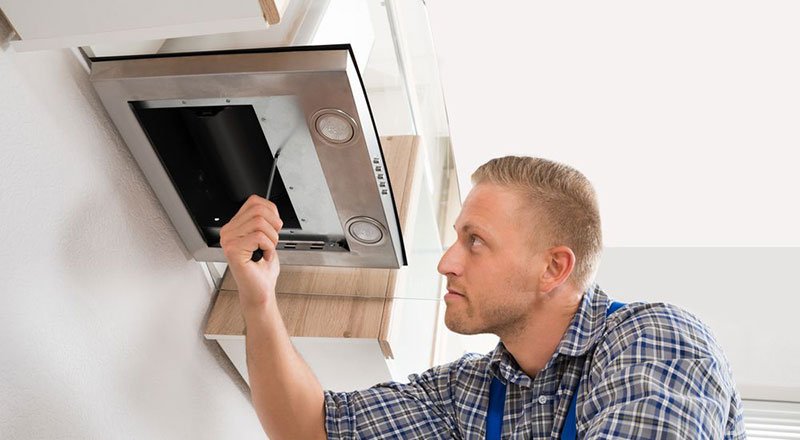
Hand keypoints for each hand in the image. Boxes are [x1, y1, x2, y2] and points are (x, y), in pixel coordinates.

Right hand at [220, 194, 282, 309]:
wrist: (260, 290)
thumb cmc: (262, 268)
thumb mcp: (266, 238)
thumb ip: (264, 220)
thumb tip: (269, 208)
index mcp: (234, 226)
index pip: (254, 201)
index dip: (271, 211)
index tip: (274, 226)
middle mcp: (228, 232)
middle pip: (258, 210)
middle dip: (274, 225)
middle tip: (271, 241)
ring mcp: (229, 241)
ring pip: (260, 223)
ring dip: (272, 238)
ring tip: (267, 250)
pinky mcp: (233, 250)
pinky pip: (259, 237)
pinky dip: (269, 248)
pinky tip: (264, 256)